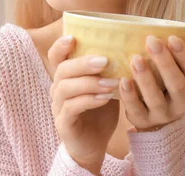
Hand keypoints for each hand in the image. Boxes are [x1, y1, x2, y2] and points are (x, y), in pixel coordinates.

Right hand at [49, 36, 119, 172]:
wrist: (93, 146)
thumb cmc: (99, 113)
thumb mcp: (105, 88)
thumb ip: (109, 72)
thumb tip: (129, 48)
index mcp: (65, 78)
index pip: (55, 56)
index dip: (60, 45)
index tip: (73, 37)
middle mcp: (57, 89)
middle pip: (62, 69)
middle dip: (83, 63)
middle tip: (105, 60)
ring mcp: (58, 107)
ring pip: (65, 88)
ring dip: (89, 83)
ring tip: (111, 83)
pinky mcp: (63, 123)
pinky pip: (71, 108)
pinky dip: (88, 100)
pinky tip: (105, 98)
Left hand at [119, 35, 184, 131]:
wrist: (161, 121)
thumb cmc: (173, 86)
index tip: (172, 37)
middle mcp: (183, 104)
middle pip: (176, 84)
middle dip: (164, 62)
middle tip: (151, 41)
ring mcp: (163, 115)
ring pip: (155, 98)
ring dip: (146, 78)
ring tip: (136, 59)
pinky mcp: (143, 120)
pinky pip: (136, 109)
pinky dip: (129, 95)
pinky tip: (123, 80)